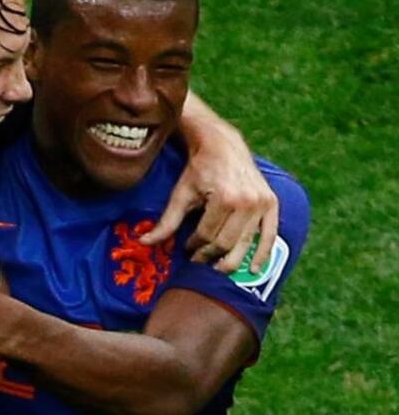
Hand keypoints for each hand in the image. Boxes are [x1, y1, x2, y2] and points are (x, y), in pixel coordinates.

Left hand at [142, 121, 278, 273]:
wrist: (222, 145)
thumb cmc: (199, 170)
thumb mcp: (180, 194)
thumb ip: (166, 221)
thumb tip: (144, 242)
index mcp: (224, 199)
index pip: (206, 235)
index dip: (194, 247)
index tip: (186, 249)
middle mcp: (247, 202)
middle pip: (226, 243)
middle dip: (210, 256)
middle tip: (199, 261)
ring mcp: (262, 203)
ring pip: (245, 244)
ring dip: (231, 260)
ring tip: (218, 268)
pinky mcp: (272, 203)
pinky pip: (269, 235)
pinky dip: (262, 254)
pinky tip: (253, 269)